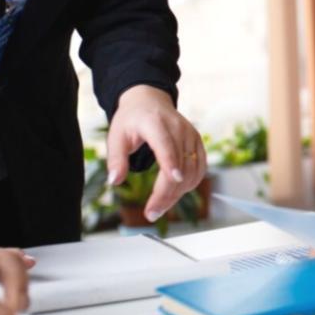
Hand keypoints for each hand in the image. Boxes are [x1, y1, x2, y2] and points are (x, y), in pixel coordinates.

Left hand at [108, 85, 205, 221]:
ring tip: (159, 206)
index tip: (174, 179)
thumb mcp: (116, 136)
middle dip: (167, 193)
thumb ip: (115, 159)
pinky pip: (199, 170)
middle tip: (152, 213)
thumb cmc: (132, 120)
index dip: (171, 162)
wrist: (150, 101)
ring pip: (191, 171)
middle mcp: (178, 128)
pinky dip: (189, 185)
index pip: (166, 144)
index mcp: (155, 123)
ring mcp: (191, 136)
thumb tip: (114, 181)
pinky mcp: (198, 143)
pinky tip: (174, 194)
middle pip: (180, 165)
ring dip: (177, 194)